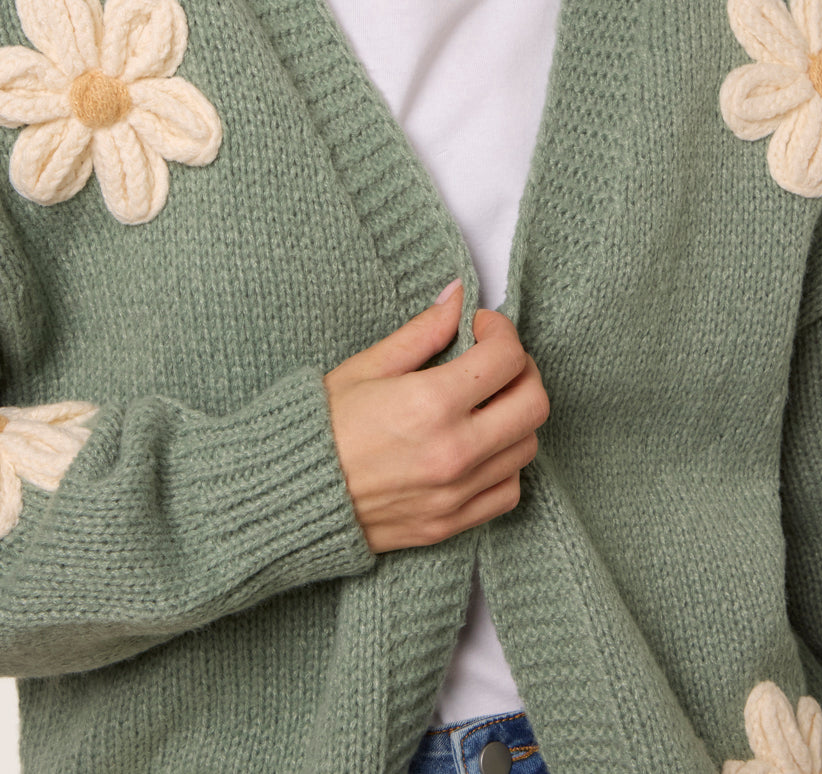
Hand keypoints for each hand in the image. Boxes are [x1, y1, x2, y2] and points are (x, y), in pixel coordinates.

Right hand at [322, 283, 549, 554]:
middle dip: (521, 370)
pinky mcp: (452, 524)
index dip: (501, 331)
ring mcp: (456, 492)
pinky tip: (478, 445)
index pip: (507, 357)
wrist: (287, 496)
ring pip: (527, 446)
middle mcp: (454, 450)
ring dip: (514, 416)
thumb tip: (458, 297)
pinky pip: (509, 490)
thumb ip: (422, 332)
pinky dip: (505, 463)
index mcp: (431, 402)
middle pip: (534, 403)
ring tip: (482, 402)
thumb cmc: (320, 427)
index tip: (481, 327)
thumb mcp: (366, 367)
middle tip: (493, 360)